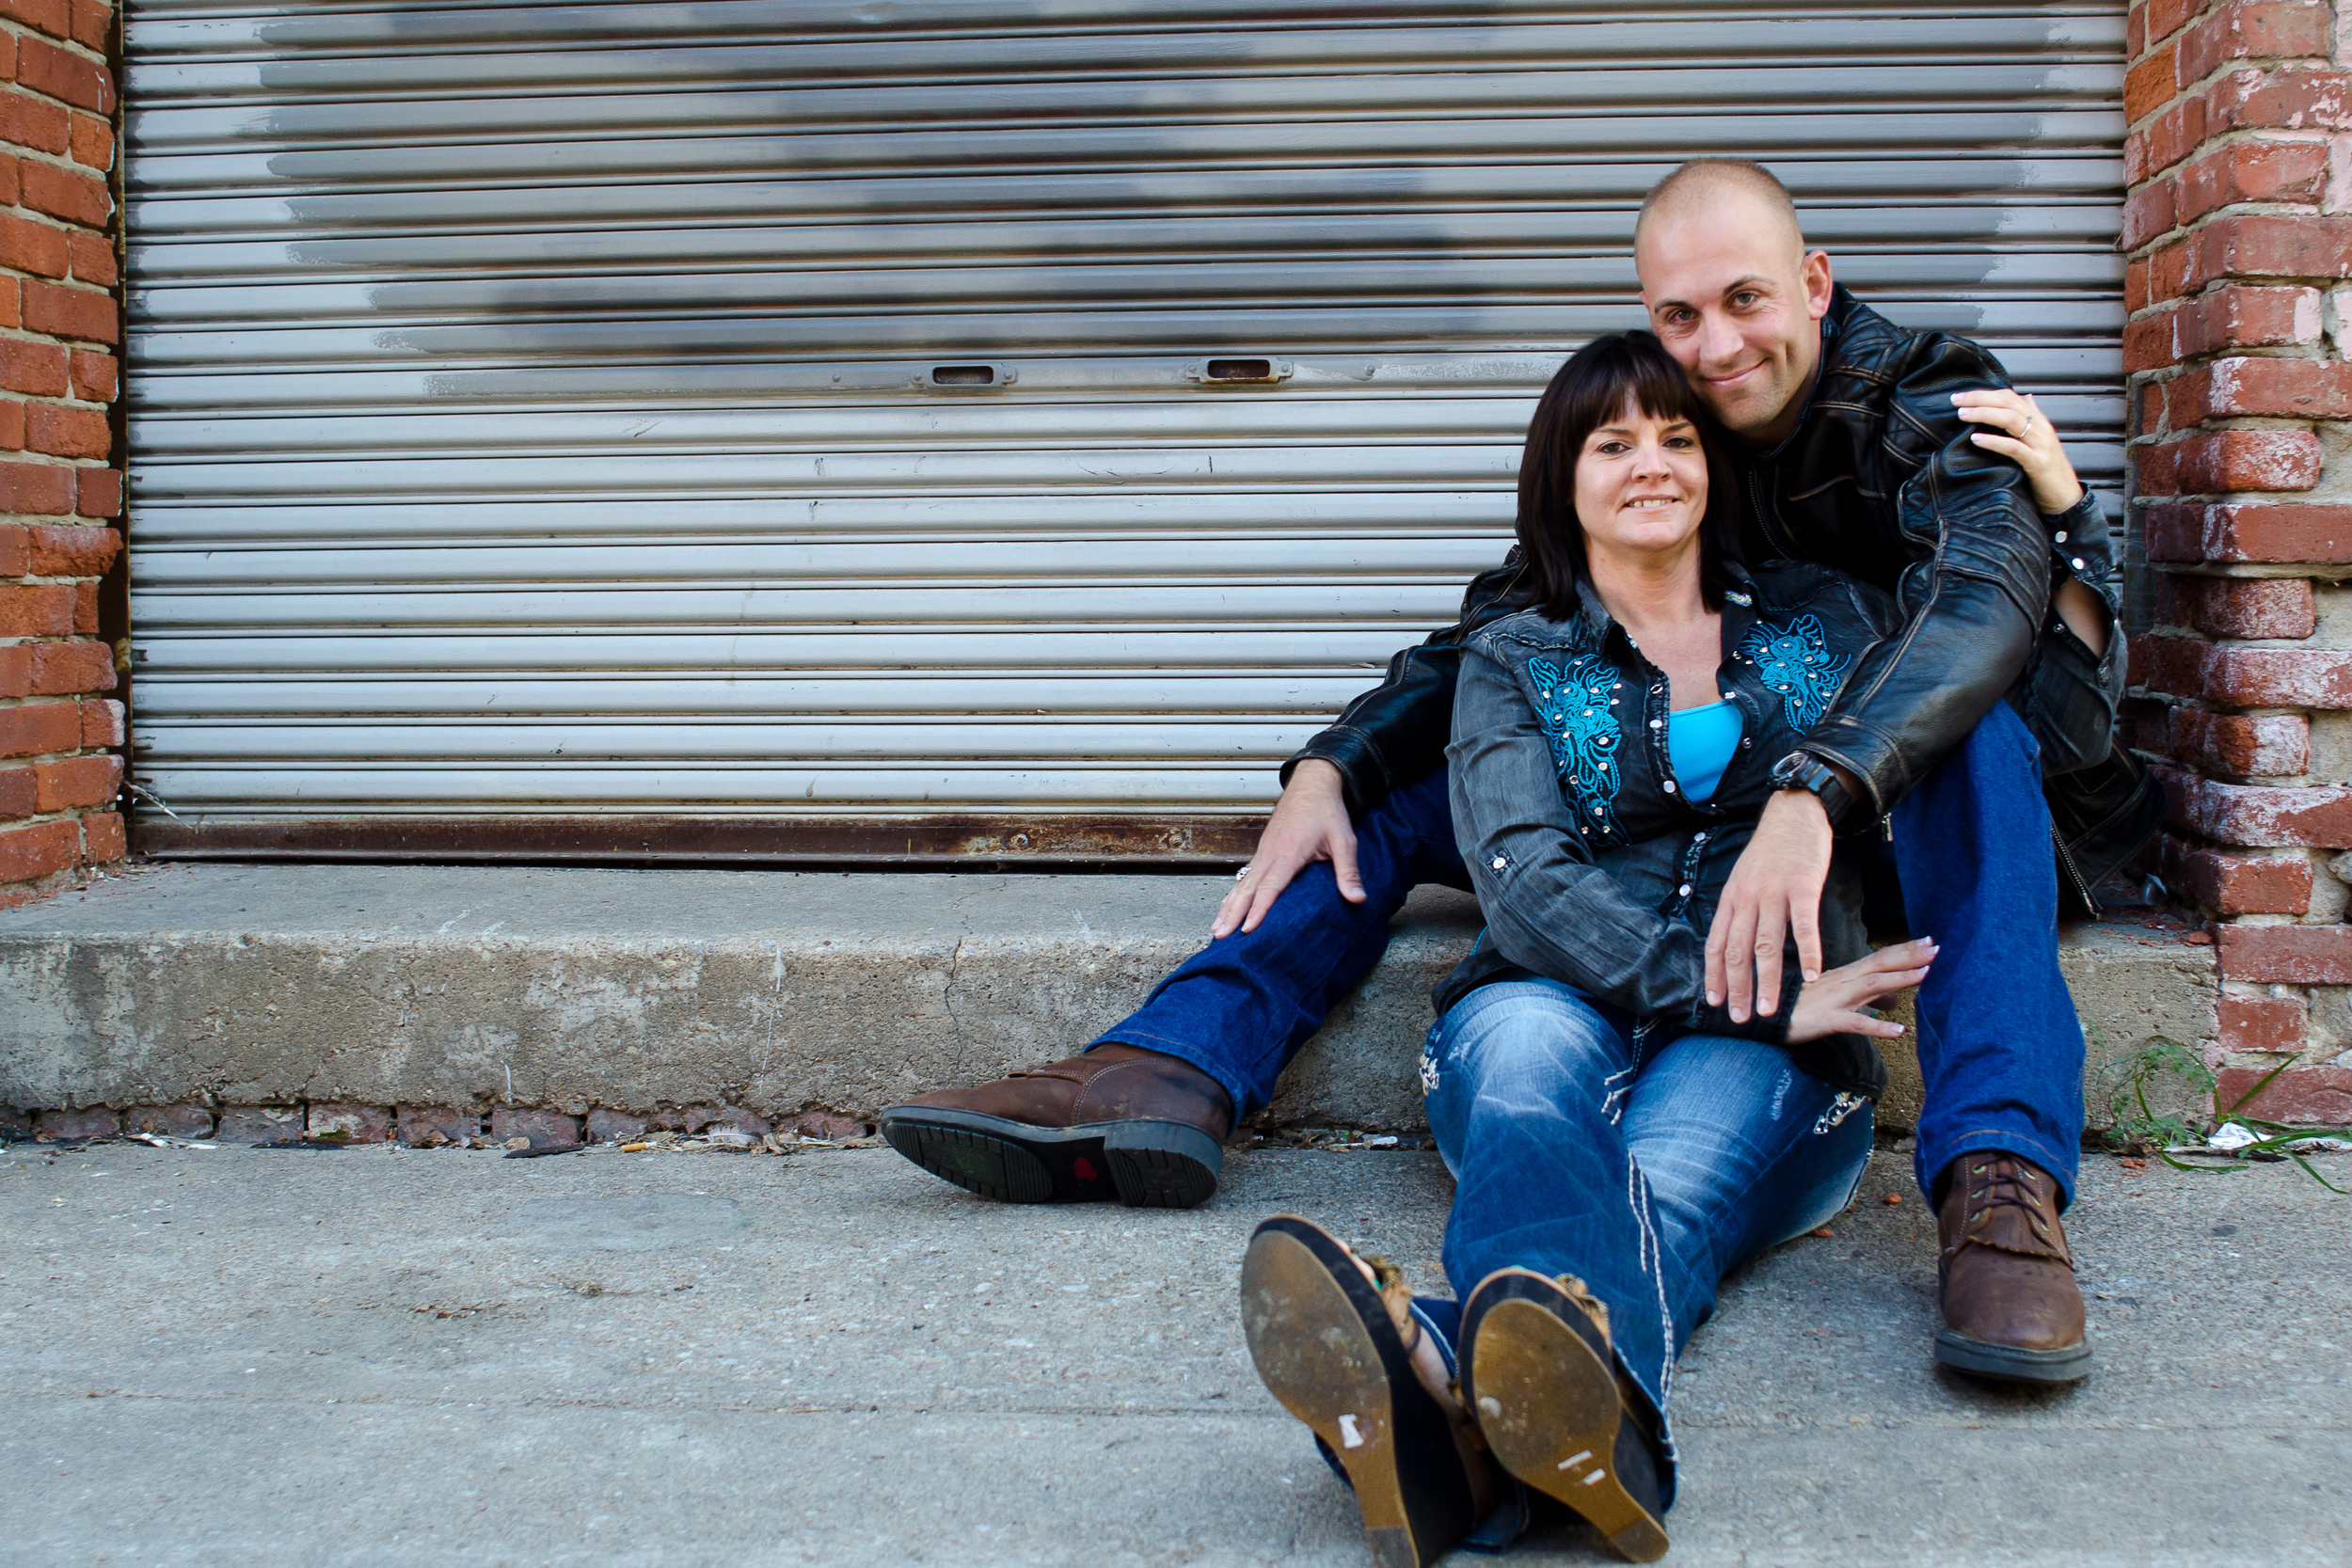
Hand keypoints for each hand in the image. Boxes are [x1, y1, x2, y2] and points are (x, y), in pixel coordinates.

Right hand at [1214, 759, 1362, 937]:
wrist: (1313, 783)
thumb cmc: (1327, 811)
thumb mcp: (1344, 840)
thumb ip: (1348, 871)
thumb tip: (1358, 899)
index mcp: (1289, 854)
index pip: (1270, 887)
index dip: (1259, 909)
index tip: (1247, 929)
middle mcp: (1271, 854)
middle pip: (1248, 889)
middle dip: (1233, 913)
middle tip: (1221, 935)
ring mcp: (1264, 850)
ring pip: (1242, 883)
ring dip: (1228, 905)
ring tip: (1217, 928)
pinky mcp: (1264, 848)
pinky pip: (1245, 874)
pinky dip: (1234, 892)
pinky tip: (1227, 904)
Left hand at [1705, 788, 1834, 1021]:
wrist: (1793, 812)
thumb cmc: (1770, 851)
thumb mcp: (1744, 878)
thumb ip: (1739, 910)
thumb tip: (1734, 945)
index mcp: (1731, 898)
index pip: (1716, 944)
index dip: (1714, 976)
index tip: (1714, 1004)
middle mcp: (1747, 898)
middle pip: (1737, 951)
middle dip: (1737, 989)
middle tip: (1740, 1019)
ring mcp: (1774, 892)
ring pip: (1767, 945)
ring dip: (1768, 981)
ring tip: (1770, 1009)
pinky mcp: (1802, 886)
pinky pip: (1805, 926)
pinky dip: (1808, 953)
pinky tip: (1813, 976)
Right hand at [1786, 938, 1936, 1043]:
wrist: (1767, 1017)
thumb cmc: (1804, 1008)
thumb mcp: (1842, 1000)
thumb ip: (1871, 999)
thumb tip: (1897, 1001)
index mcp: (1848, 975)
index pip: (1881, 957)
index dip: (1906, 949)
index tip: (1930, 941)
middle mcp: (1845, 981)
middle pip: (1881, 963)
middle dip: (1910, 955)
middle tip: (1937, 947)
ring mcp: (1837, 998)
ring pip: (1872, 984)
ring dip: (1900, 979)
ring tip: (1926, 975)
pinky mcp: (1829, 1019)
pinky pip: (1856, 1023)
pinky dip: (1879, 1027)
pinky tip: (1900, 1031)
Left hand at [1952, 389, 2082, 515]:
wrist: (2066, 497)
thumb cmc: (2048, 471)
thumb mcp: (2038, 442)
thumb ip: (2031, 419)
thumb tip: (2025, 397)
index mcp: (2038, 422)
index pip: (2010, 398)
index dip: (1984, 394)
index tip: (1961, 396)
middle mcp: (2041, 428)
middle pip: (2008, 403)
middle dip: (1980, 399)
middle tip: (1955, 400)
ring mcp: (2041, 445)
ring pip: (2011, 420)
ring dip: (1984, 414)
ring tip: (1962, 415)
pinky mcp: (2038, 463)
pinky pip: (2014, 448)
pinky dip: (1994, 441)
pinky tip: (1976, 439)